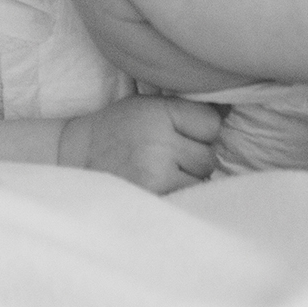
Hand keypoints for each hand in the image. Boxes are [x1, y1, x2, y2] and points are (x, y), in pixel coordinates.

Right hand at [59, 96, 223, 192]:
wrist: (75, 157)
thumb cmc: (118, 130)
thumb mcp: (148, 106)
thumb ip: (185, 110)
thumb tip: (232, 113)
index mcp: (159, 113)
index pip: (212, 124)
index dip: (200, 132)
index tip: (181, 134)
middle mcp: (159, 142)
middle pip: (208, 157)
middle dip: (194, 159)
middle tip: (167, 156)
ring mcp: (155, 174)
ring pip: (199, 181)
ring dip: (187, 180)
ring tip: (160, 172)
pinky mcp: (152, 199)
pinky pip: (184, 199)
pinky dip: (178, 196)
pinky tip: (158, 187)